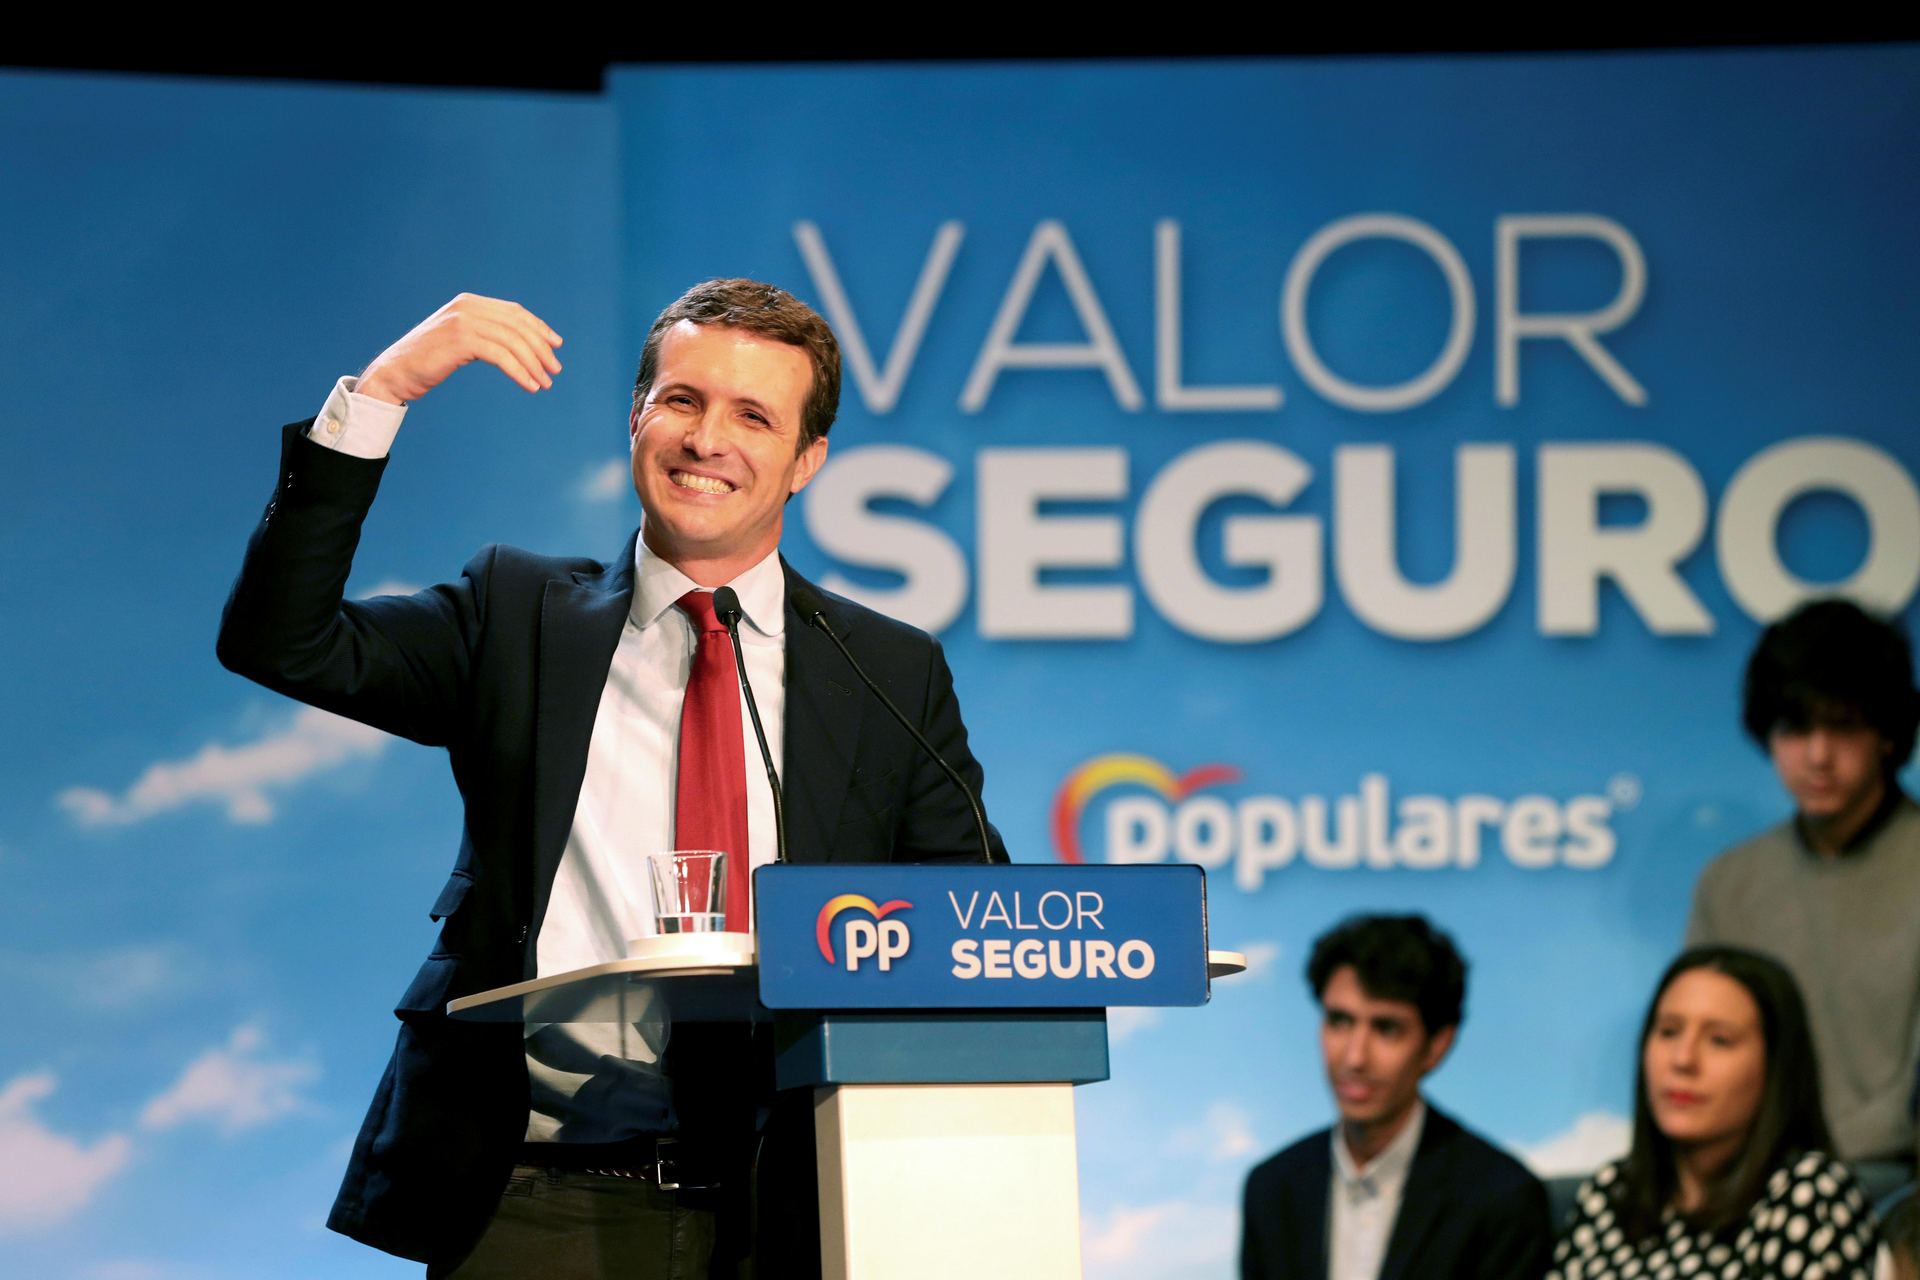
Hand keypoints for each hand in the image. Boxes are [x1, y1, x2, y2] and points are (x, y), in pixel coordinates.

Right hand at [356, 294, 563, 403]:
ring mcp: (462, 321)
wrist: (394, 373)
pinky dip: (519, 372)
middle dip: (541, 348)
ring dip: (534, 364)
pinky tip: (529, 386)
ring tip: (545, 384)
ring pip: (512, 341)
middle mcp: (467, 306)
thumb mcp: (458, 340)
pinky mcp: (459, 340)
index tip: (556, 345)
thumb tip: (518, 344)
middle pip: (517, 325)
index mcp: (468, 302)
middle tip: (555, 370)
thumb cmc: (427, 361)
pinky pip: (501, 356)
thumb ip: (482, 334)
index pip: (514, 312)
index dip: (538, 328)